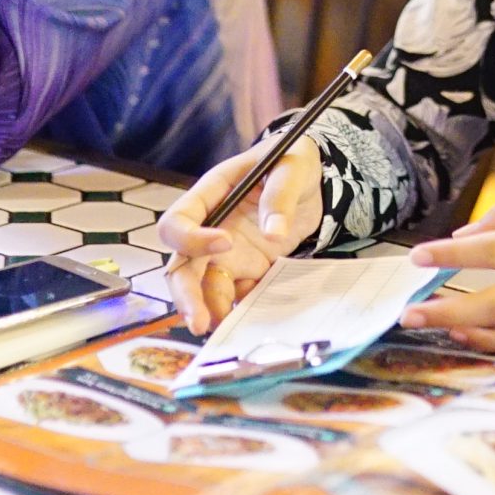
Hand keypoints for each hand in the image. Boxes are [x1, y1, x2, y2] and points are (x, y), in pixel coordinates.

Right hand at [158, 137, 323, 334]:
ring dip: (210, 309)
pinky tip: (250, 324)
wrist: (314, 181)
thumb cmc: (292, 163)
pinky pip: (238, 294)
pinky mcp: (249, 270)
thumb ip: (280, 197)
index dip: (193, 238)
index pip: (180, 221)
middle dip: (187, 294)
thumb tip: (274, 233)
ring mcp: (228, 253)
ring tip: (225, 330)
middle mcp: (211, 228)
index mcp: (210, 195)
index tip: (227, 244)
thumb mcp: (291, 168)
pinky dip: (241, 310)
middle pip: (182, 265)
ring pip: (205, 287)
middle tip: (200, 321)